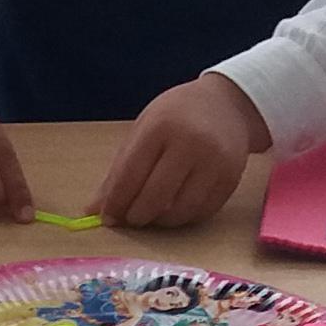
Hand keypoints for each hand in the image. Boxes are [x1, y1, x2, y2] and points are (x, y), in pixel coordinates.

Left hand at [96, 74, 265, 229]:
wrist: (227, 104)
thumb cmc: (177, 116)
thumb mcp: (144, 129)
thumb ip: (120, 169)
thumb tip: (94, 209)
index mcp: (161, 126)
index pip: (131, 175)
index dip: (116, 202)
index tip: (108, 217)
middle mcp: (191, 143)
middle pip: (155, 197)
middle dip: (136, 216)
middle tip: (129, 218)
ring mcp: (215, 162)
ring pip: (180, 211)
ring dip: (160, 221)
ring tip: (152, 214)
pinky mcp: (232, 179)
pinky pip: (202, 212)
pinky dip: (183, 218)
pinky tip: (174, 209)